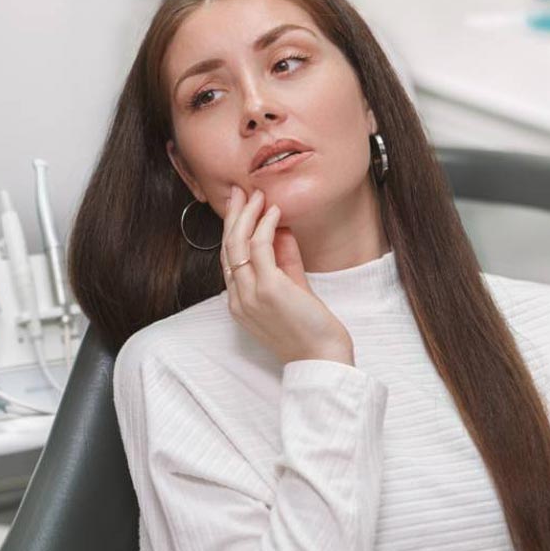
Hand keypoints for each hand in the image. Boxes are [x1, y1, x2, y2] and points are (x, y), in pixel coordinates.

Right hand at [220, 186, 354, 365]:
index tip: (240, 207)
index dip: (233, 230)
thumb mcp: (293, 290)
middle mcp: (238, 298)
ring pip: (237, 244)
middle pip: (227, 247)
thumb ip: (285, 262)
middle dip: (233, 215)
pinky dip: (265, 225)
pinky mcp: (268, 289)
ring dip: (247, 215)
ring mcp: (250, 294)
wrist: (322, 359)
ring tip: (256, 195)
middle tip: (239, 191)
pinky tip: (273, 211)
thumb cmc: (310, 330)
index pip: (229, 259)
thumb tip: (281, 231)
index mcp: (239, 302)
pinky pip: (260, 247)